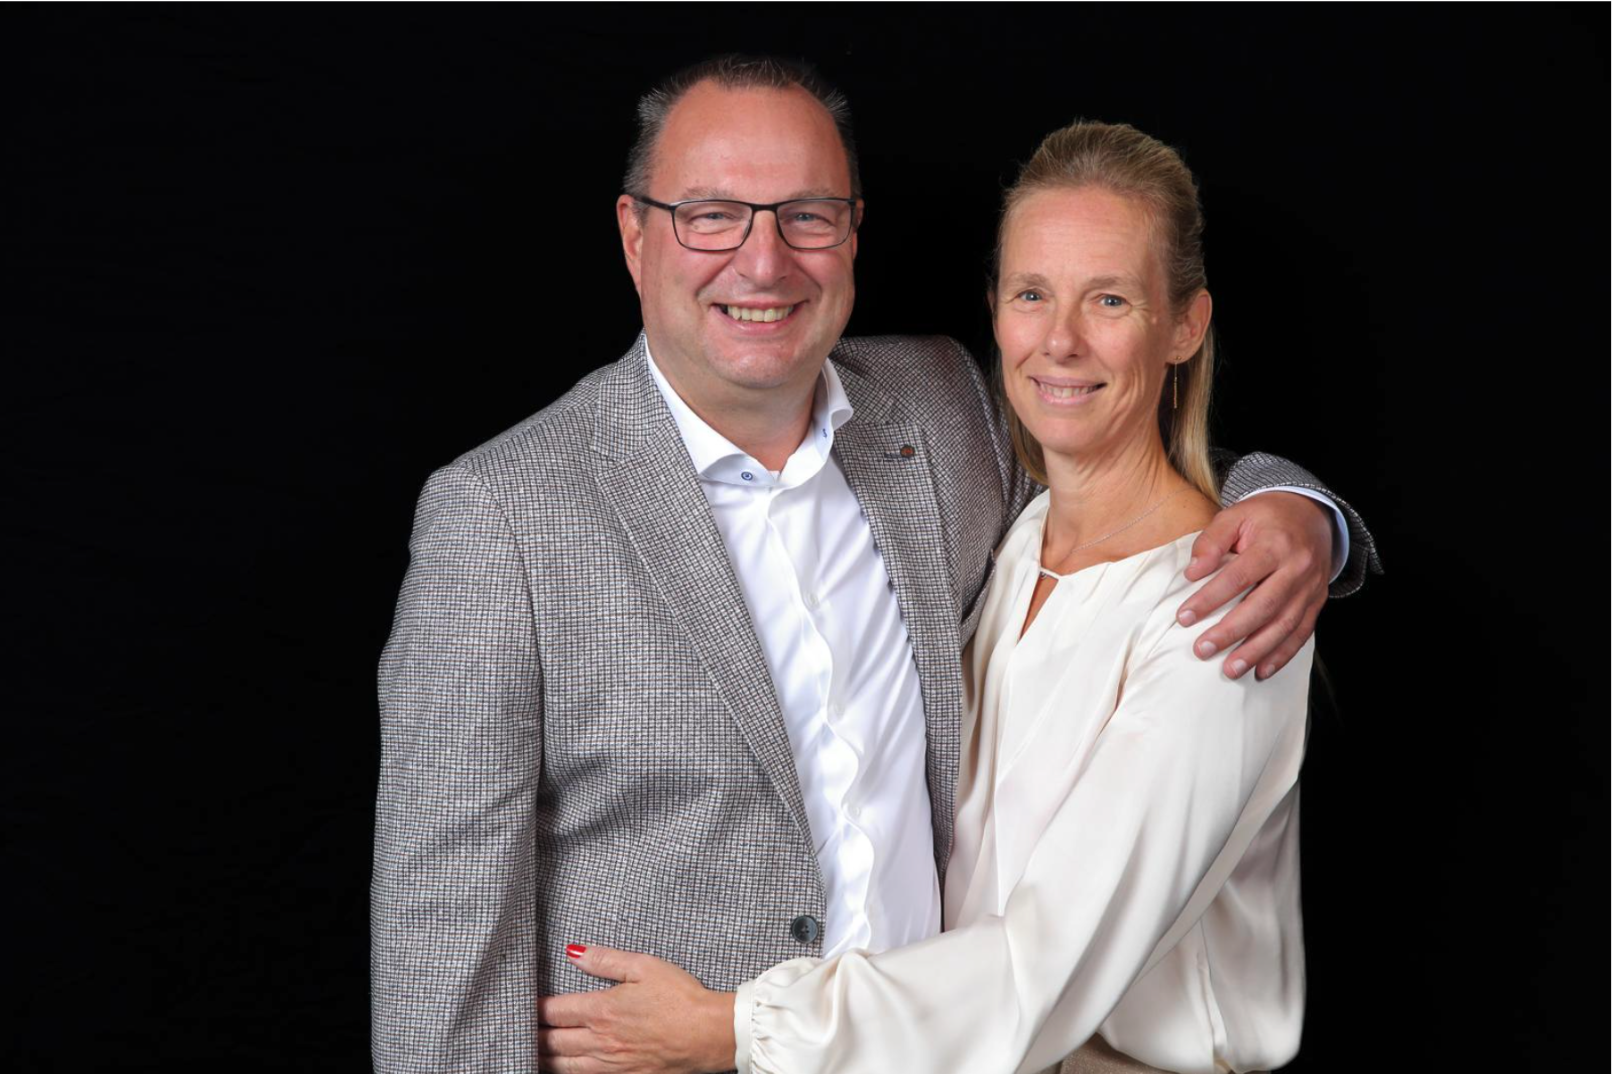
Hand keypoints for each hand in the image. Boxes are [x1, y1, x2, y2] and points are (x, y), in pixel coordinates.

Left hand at [537, 944, 735, 1073]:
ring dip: (542, 1059)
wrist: (709, 1033)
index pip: (555, 1010)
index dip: (534, 1007)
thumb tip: (574, 951)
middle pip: (552, 1041)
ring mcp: (610, 1063)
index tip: (520, 1002)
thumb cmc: (682, 997)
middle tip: (513, 1030)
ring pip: (563, 1066)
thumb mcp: (645, 966)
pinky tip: (560, 1070)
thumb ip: (606, 960)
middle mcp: (600, 1039)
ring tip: (525, 1053)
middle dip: (531, 1035)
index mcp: (602, 1009)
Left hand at [1177, 491, 1331, 679]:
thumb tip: (1192, 572)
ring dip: (1256, 652)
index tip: (1184, 617)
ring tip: (1229, 669)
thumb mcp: (1237, 514)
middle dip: (1231, 632)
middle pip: (1263, 606)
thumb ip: (1212, 540)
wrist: (1313, 514)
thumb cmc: (1267, 517)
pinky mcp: (1317, 602)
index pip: (1238, 577)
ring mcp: (1310, 588)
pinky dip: (1282, 655)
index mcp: (1274, 544)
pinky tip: (1261, 671)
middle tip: (1202, 649)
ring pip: (1284, 626)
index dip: (1210, 599)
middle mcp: (1297, 568)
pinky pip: (1302, 633)